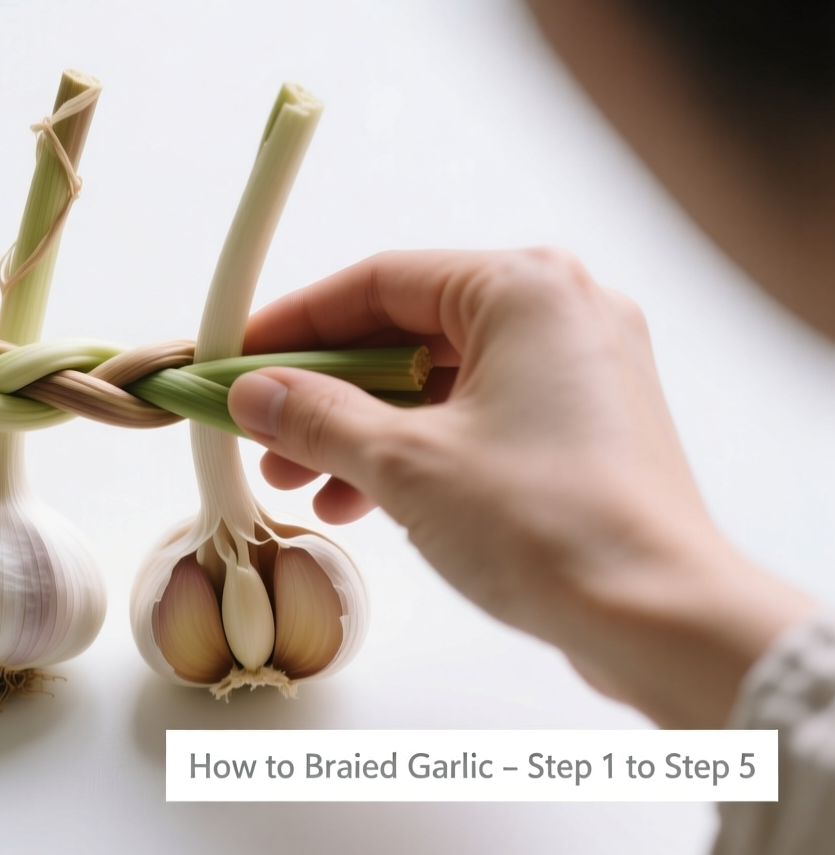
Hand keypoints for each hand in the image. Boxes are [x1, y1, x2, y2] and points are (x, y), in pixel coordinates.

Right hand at [227, 249, 814, 726]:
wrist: (660, 617)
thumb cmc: (550, 523)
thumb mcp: (403, 463)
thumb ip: (317, 417)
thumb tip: (255, 394)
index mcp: (523, 289)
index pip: (378, 283)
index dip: (296, 323)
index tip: (240, 358)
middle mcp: (560, 314)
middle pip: (405, 333)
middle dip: (324, 390)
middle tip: (261, 430)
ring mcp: (579, 373)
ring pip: (437, 383)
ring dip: (361, 429)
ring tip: (301, 480)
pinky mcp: (584, 431)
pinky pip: (474, 420)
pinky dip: (414, 452)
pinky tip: (359, 501)